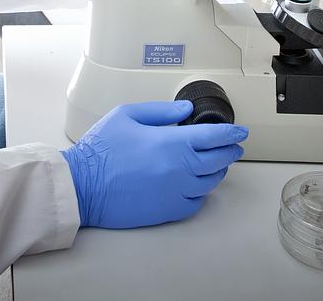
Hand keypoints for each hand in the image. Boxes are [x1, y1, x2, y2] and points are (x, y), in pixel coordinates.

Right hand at [61, 101, 248, 228]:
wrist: (82, 186)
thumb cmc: (100, 151)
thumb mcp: (127, 115)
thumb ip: (161, 111)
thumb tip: (185, 111)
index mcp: (171, 142)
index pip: (214, 137)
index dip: (232, 133)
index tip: (240, 132)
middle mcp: (179, 169)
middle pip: (219, 160)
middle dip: (230, 151)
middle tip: (234, 147)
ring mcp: (175, 192)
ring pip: (210, 183)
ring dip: (218, 171)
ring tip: (218, 164)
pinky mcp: (166, 211)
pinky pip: (195, 203)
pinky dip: (201, 193)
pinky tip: (198, 186)